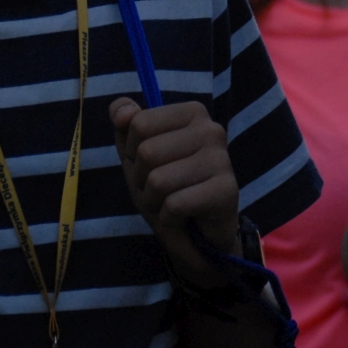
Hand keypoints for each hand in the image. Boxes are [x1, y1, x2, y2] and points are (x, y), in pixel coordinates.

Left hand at [109, 98, 239, 282]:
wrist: (196, 236)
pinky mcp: (227, 190)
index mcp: (192, 113)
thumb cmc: (166, 189)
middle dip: (143, 180)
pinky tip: (185, 217)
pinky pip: (175, 205)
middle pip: (148, 152)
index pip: (139, 124)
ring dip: (155, 202)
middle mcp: (211, 129)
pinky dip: (169, 218)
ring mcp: (222, 159)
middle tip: (162, 190)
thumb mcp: (136, 155)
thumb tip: (120, 111)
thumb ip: (125, 125)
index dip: (133, 152)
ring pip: (159, 180)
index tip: (151, 165)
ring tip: (171, 203)